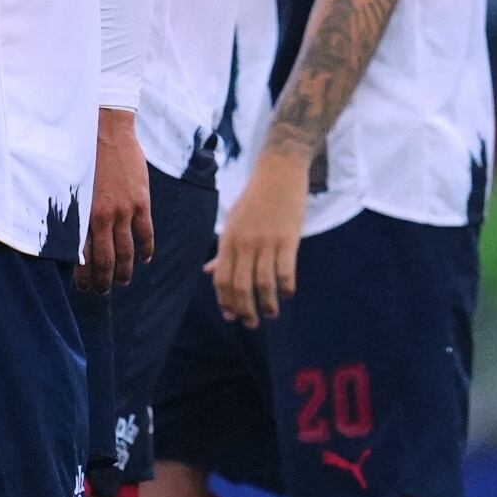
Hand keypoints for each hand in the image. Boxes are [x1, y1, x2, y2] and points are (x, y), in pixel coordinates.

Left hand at [81, 110, 151, 290]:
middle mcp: (101, 217)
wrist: (103, 132)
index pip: (82, 255)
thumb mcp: (70, 187)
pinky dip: (146, 249)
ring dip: (125, 270)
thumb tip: (71, 235)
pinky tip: (145, 259)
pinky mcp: (140, 202)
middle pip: (104, 258)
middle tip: (101, 292)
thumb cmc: (80, 156)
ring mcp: (123, 210)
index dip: (83, 274)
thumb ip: (74, 211)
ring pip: (126, 250)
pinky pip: (145, 232)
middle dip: (103, 279)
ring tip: (122, 282)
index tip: (82, 287)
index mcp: (81, 214)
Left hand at [210, 149, 307, 326]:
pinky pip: (285, 269)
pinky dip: (286, 286)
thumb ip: (222, 251)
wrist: (278, 172)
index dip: (225, 300)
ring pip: (262, 281)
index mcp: (228, 240)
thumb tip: (208, 271)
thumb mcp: (233, 224)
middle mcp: (244, 243)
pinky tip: (288, 295)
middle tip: (250, 324)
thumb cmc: (255, 199)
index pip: (221, 277)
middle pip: (239, 284)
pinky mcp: (288, 238)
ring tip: (270, 315)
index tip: (231, 316)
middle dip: (244, 309)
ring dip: (266, 303)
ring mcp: (266, 241)